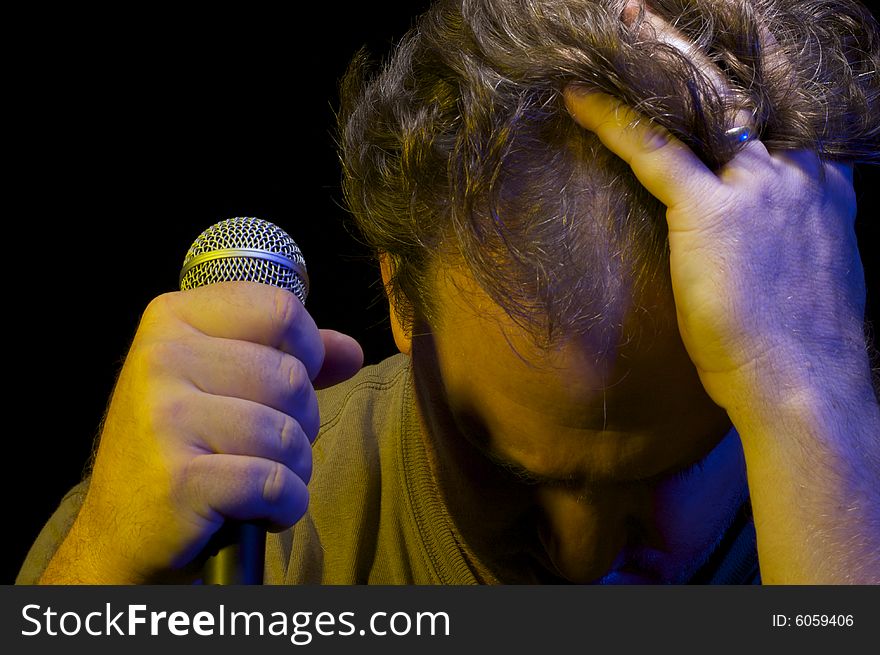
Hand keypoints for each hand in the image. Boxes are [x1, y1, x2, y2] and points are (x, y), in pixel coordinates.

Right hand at [46, 281, 362, 582]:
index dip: (307, 350)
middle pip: (291, 377)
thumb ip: (290, 357)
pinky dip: (284, 505)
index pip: (280, 309)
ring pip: (287, 433)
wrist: (124, 528)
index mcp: (173, 319)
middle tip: (266, 445)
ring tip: (259, 479)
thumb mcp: (225, 382)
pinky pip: (274, 483)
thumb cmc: (185, 446)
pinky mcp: (178, 479)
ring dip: (293, 468)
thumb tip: (351, 351)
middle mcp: (161, 358)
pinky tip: (258, 510)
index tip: (287, 383)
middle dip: (301, 422)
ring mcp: (164, 418)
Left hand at [563, 89, 865, 411]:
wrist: (804, 385)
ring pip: (699, 118)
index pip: (784, 131)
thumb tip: (767, 247)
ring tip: (617, 61)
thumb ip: (797, 241)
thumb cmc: (800, 348)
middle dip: (702, 88)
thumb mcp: (811, 278)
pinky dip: (612, 122)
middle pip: (740, 114)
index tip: (717, 106)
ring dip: (658, 94)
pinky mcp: (712, 209)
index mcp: (826, 191)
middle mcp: (798, 175)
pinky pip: (653, 150)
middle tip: (655, 46)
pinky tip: (579, 102)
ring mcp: (759, 187)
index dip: (746, 117)